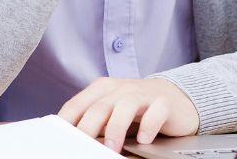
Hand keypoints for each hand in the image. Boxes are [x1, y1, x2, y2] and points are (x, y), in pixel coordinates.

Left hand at [59, 77, 199, 152]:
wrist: (176, 96)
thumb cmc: (138, 106)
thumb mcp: (111, 111)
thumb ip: (95, 120)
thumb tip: (75, 139)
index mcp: (101, 89)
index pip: (77, 104)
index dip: (67, 121)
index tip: (60, 137)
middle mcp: (120, 89)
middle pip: (99, 107)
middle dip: (89, 127)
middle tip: (84, 146)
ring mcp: (142, 94)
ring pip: (125, 106)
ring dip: (116, 128)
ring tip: (113, 147)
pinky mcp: (164, 102)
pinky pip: (156, 112)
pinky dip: (149, 126)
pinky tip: (144, 139)